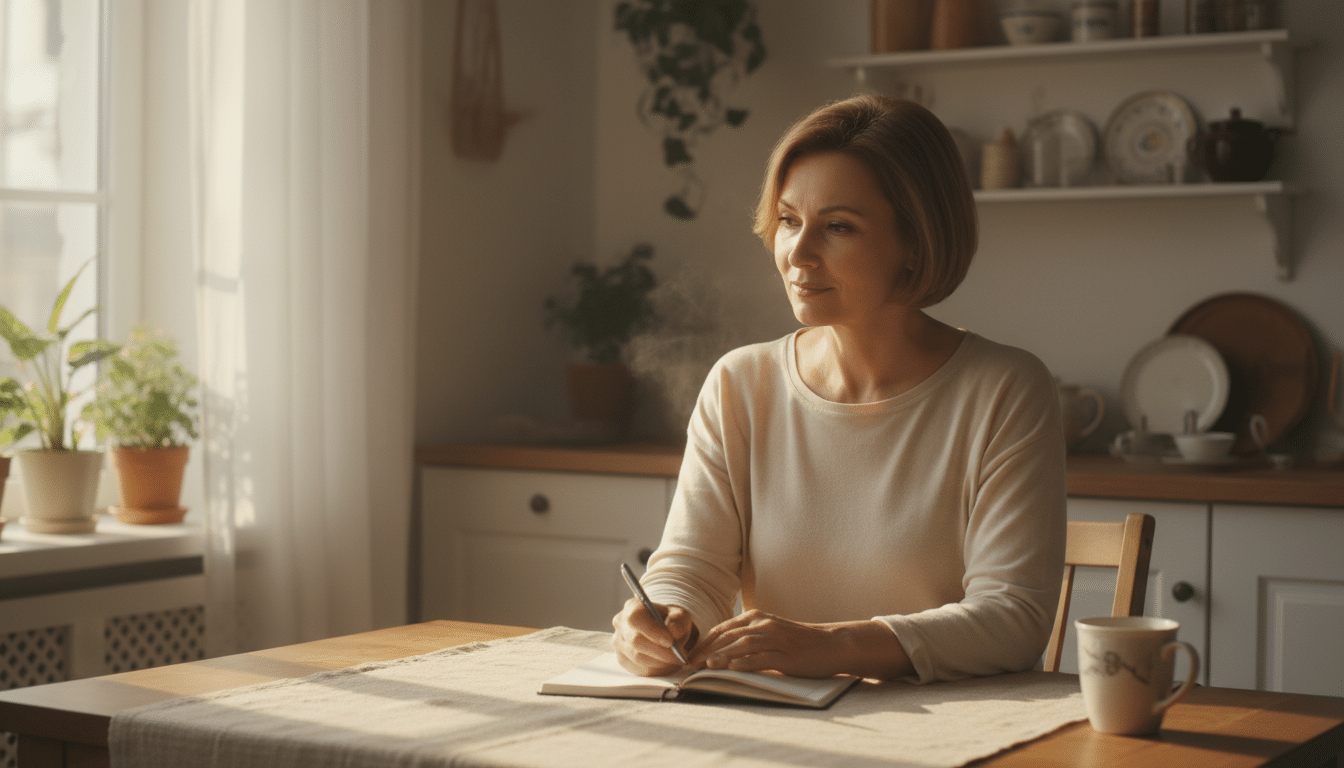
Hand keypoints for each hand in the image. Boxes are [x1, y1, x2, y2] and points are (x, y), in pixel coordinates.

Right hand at [612, 597, 697, 676]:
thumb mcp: (680, 616)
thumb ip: (678, 621)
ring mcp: (619, 642)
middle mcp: (621, 624)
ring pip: (638, 658)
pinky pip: (638, 669)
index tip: (670, 642)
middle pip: (636, 641)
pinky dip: (655, 669)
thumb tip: (673, 630)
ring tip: (675, 660)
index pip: (636, 618)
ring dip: (660, 662)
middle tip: (680, 657)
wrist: (665, 632)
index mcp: (633, 607)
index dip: (652, 631)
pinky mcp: (622, 659)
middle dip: (661, 652)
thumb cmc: (671, 622)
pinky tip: (666, 663)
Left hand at [691, 609, 912, 679]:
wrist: (831, 643)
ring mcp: (774, 638)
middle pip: (726, 636)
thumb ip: (748, 638)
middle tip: (687, 665)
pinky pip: (760, 657)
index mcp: (756, 617)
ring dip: (719, 656)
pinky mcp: (785, 655)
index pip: (721, 629)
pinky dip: (744, 662)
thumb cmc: (798, 642)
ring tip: (702, 666)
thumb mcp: (770, 633)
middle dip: (703, 651)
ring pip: (740, 645)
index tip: (686, 655)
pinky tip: (730, 668)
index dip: (702, 642)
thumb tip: (721, 652)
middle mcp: (762, 624)